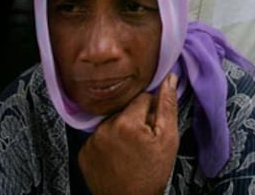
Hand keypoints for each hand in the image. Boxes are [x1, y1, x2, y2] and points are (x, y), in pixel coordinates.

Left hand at [78, 74, 178, 194]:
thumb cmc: (151, 175)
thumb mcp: (168, 139)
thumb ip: (168, 105)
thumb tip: (170, 79)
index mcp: (126, 122)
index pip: (142, 97)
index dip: (152, 111)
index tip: (153, 127)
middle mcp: (105, 128)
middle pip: (126, 108)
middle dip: (136, 119)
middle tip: (143, 140)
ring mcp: (92, 141)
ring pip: (113, 120)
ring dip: (122, 128)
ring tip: (130, 149)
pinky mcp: (84, 151)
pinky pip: (100, 135)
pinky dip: (108, 140)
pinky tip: (117, 154)